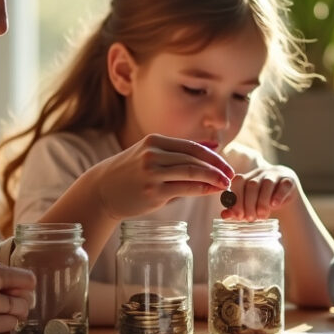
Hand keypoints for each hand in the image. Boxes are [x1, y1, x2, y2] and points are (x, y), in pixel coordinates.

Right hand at [0, 247, 35, 333]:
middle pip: (26, 291)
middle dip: (20, 301)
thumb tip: (13, 283)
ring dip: (12, 317)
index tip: (15, 295)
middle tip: (11, 310)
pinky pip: (10, 327)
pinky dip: (4, 330)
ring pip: (20, 310)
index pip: (20, 273)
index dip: (21, 287)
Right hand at [91, 134, 232, 220]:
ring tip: (224, 185)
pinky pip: (183, 189)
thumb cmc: (131, 173)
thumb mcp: (153, 155)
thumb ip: (181, 153)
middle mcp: (153, 154)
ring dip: (212, 178)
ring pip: (191, 172)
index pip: (192, 147)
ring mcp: (152, 173)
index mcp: (155, 141)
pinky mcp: (152, 192)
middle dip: (217, 168)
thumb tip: (213, 146)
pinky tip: (210, 191)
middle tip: (231, 177)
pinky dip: (201, 189)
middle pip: (194, 158)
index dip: (214, 157)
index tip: (227, 166)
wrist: (103, 191)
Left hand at [221, 165, 297, 220]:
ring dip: (263, 202)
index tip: (238, 215)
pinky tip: (274, 205)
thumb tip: (224, 215)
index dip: (237, 199)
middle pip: (252, 184)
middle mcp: (260, 173)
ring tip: (262, 216)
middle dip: (249, 204)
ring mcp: (275, 175)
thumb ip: (236, 210)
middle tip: (251, 218)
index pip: (238, 182)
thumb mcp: (249, 206)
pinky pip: (283, 185)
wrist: (285, 196)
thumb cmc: (262, 201)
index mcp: (247, 177)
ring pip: (267, 184)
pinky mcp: (289, 180)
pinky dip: (278, 195)